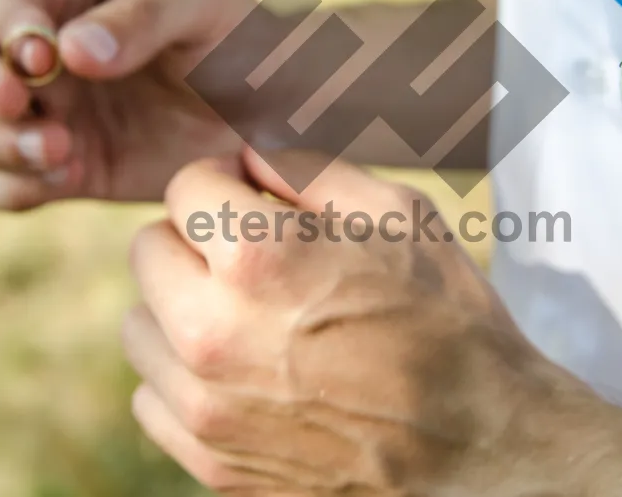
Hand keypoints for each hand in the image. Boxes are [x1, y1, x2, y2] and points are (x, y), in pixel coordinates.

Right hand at [0, 0, 274, 208]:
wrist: (279, 115)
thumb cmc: (241, 41)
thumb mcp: (202, 11)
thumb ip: (140, 22)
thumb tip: (67, 50)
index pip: (10, 1)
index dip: (12, 28)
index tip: (41, 57)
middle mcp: (44, 51)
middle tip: (17, 103)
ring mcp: (50, 111)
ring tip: (59, 150)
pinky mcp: (65, 170)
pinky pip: (8, 184)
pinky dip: (17, 186)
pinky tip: (62, 180)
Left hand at [122, 148, 586, 496]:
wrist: (480, 449)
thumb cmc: (447, 321)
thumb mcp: (398, 214)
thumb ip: (308, 170)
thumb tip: (245, 158)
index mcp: (258, 259)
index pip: (185, 186)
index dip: (228, 181)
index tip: (257, 200)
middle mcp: (212, 334)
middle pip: (147, 249)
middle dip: (196, 239)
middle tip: (256, 257)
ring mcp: (205, 407)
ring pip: (141, 326)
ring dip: (181, 309)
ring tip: (250, 317)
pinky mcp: (209, 463)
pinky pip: (152, 396)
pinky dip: (186, 377)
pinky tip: (247, 372)